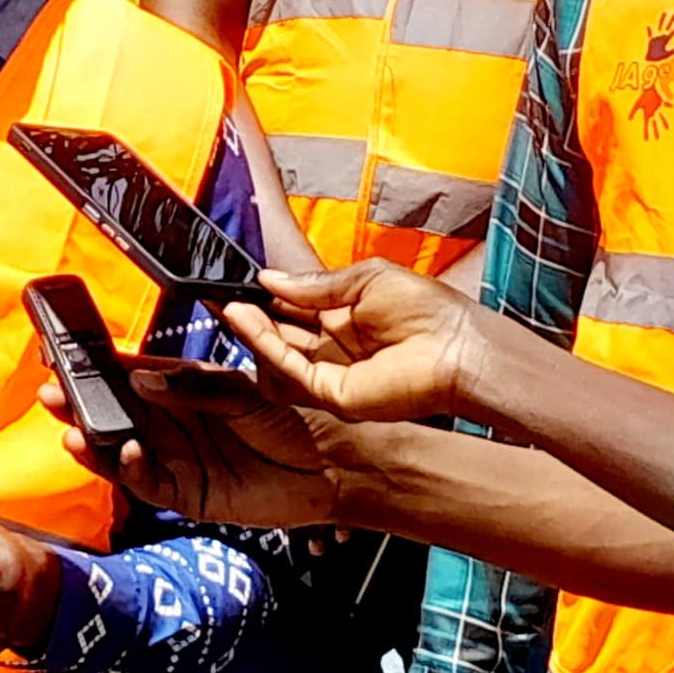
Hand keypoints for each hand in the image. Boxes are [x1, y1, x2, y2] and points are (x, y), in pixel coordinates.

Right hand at [42, 361, 351, 528]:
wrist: (339, 464)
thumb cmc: (299, 417)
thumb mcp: (246, 390)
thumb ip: (195, 387)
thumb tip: (144, 379)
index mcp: (185, 390)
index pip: (130, 375)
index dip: (97, 367)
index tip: (64, 356)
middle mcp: (176, 425)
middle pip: (117, 413)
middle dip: (81, 404)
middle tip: (51, 394)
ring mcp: (181, 461)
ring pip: (124, 450)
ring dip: (96, 441)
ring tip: (73, 430)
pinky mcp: (191, 495)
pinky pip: (151, 484)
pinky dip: (132, 471)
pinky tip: (125, 453)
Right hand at [225, 261, 499, 424]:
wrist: (458, 346)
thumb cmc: (427, 308)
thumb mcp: (364, 279)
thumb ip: (314, 285)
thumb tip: (268, 278)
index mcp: (342, 318)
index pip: (290, 309)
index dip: (262, 297)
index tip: (233, 283)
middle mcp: (332, 349)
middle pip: (278, 334)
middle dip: (247, 315)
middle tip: (215, 295)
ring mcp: (330, 374)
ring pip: (276, 355)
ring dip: (250, 330)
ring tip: (226, 304)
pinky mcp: (331, 394)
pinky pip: (289, 370)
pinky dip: (264, 345)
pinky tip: (246, 319)